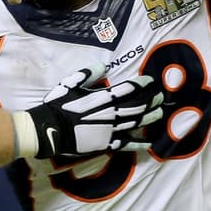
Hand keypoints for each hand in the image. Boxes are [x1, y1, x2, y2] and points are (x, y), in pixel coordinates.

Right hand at [26, 64, 164, 158]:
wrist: (49, 130)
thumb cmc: (58, 105)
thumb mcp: (70, 83)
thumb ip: (88, 73)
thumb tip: (103, 65)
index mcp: (104, 98)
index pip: (130, 89)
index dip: (143, 84)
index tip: (151, 80)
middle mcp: (112, 114)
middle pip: (138, 106)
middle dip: (151, 100)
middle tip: (161, 96)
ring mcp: (111, 130)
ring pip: (136, 122)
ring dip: (150, 117)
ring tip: (160, 113)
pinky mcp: (106, 144)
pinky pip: (126, 144)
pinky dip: (138, 144)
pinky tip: (150, 144)